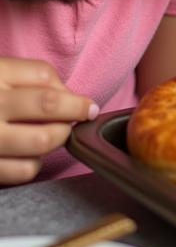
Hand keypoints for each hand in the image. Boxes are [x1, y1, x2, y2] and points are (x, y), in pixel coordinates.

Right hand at [0, 57, 96, 184]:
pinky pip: (23, 170)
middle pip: (50, 104)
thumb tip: (69, 95)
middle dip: (75, 111)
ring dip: (57, 138)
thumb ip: (27, 77)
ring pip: (42, 140)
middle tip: (82, 114)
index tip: (82, 100)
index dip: (69, 89)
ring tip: (54, 135)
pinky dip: (35, 164)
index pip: (44, 76)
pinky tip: (28, 155)